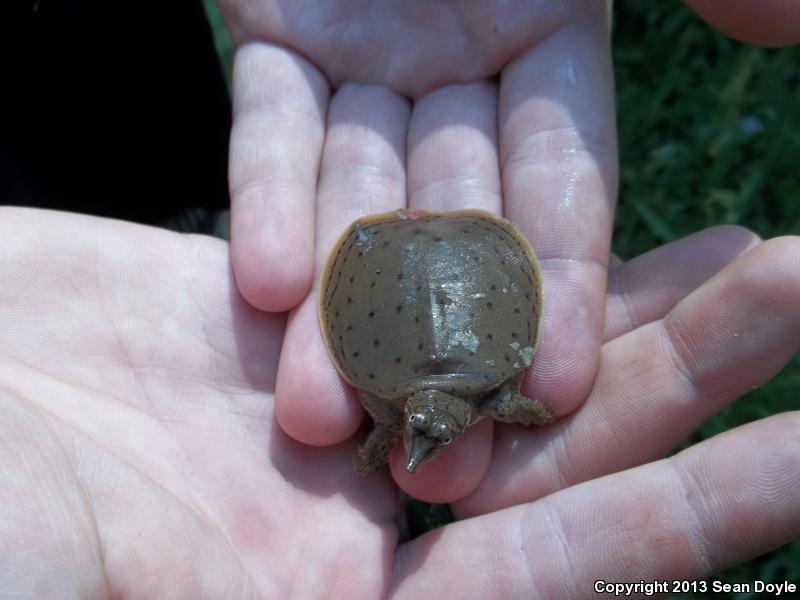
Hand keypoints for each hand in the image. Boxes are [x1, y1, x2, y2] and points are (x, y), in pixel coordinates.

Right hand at [2, 209, 797, 595]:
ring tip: (747, 244)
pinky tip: (566, 199)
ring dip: (612, 289)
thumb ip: (172, 593)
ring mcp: (316, 407)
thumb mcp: (56, 572)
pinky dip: (489, 237)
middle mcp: (345, 513)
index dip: (683, 513)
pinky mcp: (273, 321)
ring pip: (496, 341)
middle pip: (555, 441)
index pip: (551, 565)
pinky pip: (412, 275)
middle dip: (685, 369)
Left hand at [219, 1, 617, 499]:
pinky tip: (259, 287)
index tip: (561, 385)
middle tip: (420, 449)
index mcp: (554, 40)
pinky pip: (274, 124)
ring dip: (336, 300)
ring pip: (354, 195)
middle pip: (446, 219)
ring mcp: (369, 63)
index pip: (562, 184)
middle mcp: (463, 69)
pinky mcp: (282, 41)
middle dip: (433, 335)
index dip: (564, 283)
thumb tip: (782, 33)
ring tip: (313, 410)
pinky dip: (265, 198)